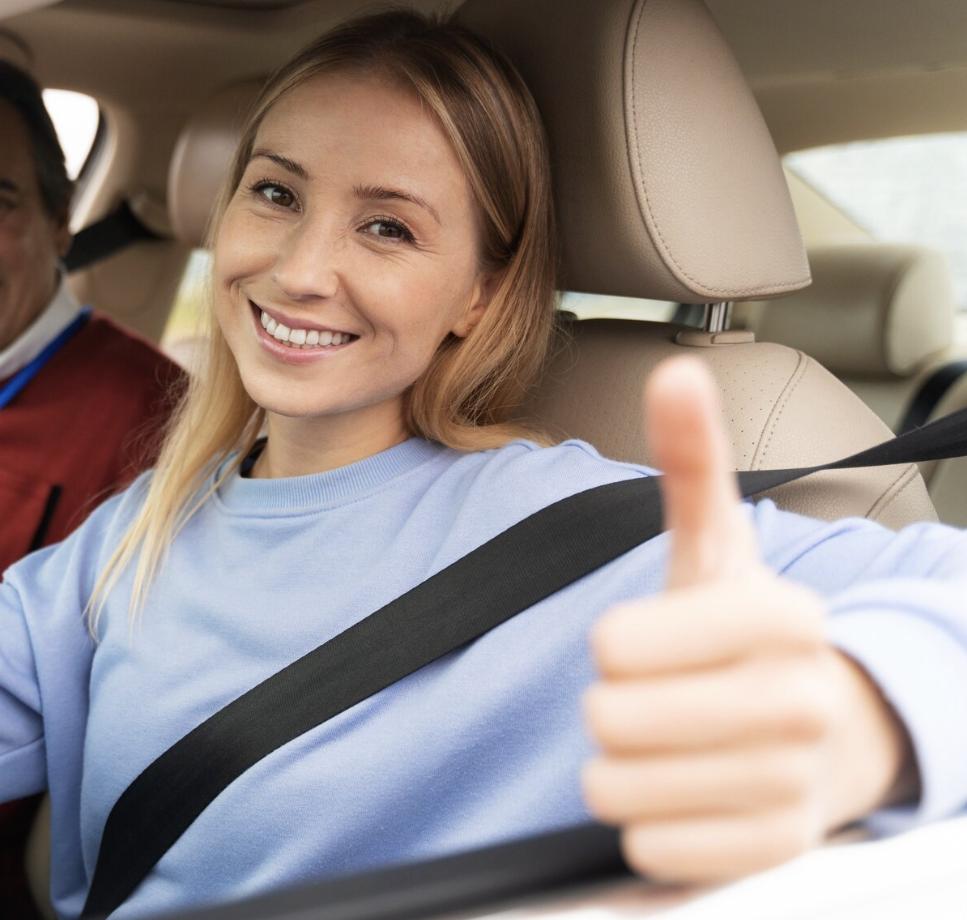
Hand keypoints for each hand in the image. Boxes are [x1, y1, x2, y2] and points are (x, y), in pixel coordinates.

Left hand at [581, 357, 914, 882]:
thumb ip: (691, 461)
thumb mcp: (716, 547)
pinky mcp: (768, 853)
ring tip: (671, 744)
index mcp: (785, 618)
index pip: (617, 646)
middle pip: (609, 718)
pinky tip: (684, 794)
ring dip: (621, 767)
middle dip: (613, 706)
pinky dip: (644, 824)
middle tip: (660, 696)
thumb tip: (675, 372)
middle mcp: (801, 703)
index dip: (615, 645)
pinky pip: (646, 846)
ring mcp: (791, 785)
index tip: (648, 642)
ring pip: (617, 787)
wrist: (826, 731)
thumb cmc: (745, 634)